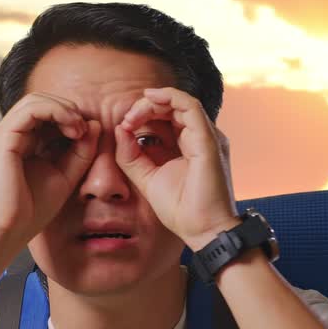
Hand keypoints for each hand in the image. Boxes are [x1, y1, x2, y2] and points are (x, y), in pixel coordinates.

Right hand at [0, 92, 98, 248]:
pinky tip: (71, 129)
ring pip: (35, 100)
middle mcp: (10, 134)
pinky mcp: (3, 138)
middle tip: (85, 129)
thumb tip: (94, 124)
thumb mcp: (66, 175)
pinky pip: (30, 109)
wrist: (8, 231)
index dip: (71, 117)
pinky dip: (55, 112)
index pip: (46, 114)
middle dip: (68, 109)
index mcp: (21, 142)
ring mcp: (3, 134)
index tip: (89, 135)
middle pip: (41, 101)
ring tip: (79, 129)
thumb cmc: (30, 211)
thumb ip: (80, 152)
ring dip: (63, 108)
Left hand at [114, 87, 238, 250]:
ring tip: (133, 114)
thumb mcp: (146, 178)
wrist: (203, 230)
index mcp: (188, 145)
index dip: (143, 115)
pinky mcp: (208, 140)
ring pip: (180, 102)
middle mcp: (200, 137)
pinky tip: (148, 101)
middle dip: (146, 106)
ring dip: (153, 102)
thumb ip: (131, 156)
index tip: (123, 126)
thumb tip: (120, 129)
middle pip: (173, 107)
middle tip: (126, 118)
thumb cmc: (181, 209)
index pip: (166, 117)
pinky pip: (190, 106)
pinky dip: (169, 98)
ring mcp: (206, 136)